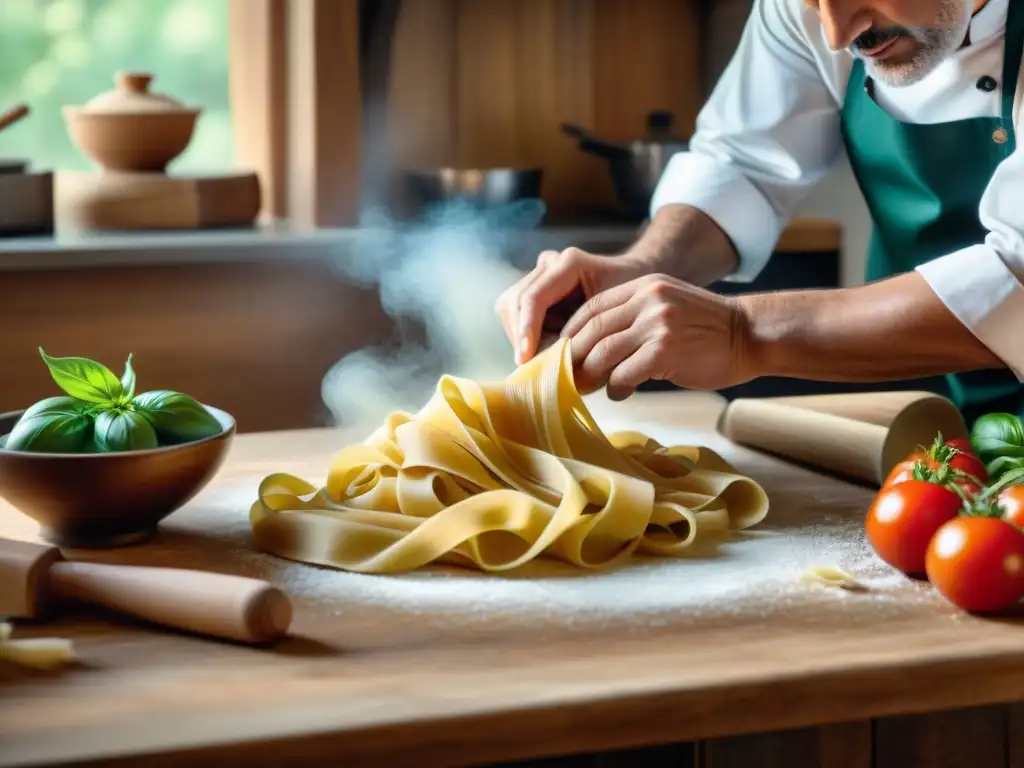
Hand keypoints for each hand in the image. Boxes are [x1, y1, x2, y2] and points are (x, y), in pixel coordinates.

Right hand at [495, 248, 649, 363]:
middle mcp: (549, 263)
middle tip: (535, 366)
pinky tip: (543, 349)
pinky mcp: (533, 287)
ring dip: (521, 337)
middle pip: (515, 302)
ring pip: (509, 309)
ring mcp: (538, 274)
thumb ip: (587, 339)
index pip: (534, 298)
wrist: (636, 282)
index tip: (525, 360)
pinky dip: (526, 335)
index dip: (526, 330)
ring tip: (544, 357)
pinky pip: (516, 314)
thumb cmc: (632, 301)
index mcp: (570, 263)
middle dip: (521, 336)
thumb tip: (557, 367)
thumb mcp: (614, 321)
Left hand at [562, 273, 753, 399]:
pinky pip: (624, 374)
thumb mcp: (668, 308)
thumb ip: (634, 318)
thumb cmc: (708, 330)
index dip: (571, 332)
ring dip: (590, 375)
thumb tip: (593, 349)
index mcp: (644, 286)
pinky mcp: (665, 351)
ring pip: (603, 353)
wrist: (751, 335)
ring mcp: (657, 324)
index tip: (559, 353)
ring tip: (586, 388)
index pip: (592, 308)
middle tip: (562, 377)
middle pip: (591, 330)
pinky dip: (616, 388)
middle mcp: (648, 300)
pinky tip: (619, 393)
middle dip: (572, 357)